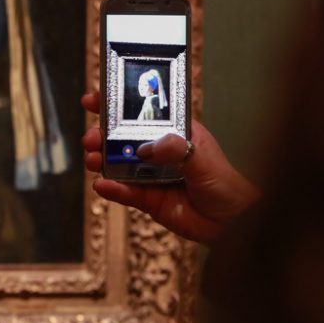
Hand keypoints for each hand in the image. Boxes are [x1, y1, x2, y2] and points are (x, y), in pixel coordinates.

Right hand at [80, 92, 258, 245]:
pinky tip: (102, 186)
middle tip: (92, 138)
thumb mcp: (203, 158)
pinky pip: (125, 193)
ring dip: (101, 160)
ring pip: (118, 164)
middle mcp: (159, 151)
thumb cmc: (224, 184)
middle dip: (102, 134)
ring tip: (93, 160)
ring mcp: (151, 175)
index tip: (94, 99)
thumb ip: (176, 149)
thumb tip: (146, 147)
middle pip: (123, 137)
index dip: (119, 104)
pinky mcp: (148, 200)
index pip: (143, 112)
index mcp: (174, 132)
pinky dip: (112, 189)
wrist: (231, 223)